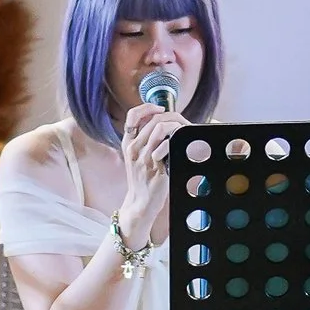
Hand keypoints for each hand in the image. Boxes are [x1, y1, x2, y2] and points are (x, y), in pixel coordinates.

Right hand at [114, 101, 173, 249]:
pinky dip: (176, 142)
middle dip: (170, 117)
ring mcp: (145, 159)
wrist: (140, 203)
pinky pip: (167, 147)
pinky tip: (181, 145)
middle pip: (153, 120)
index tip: (160, 108)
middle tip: (180, 123)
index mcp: (128, 143)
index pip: (133, 115)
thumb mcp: (134, 157)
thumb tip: (158, 120)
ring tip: (182, 133)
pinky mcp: (157, 168)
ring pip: (160, 130)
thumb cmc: (141, 179)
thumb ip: (142, 139)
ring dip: (176, 127)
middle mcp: (134, 149)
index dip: (147, 107)